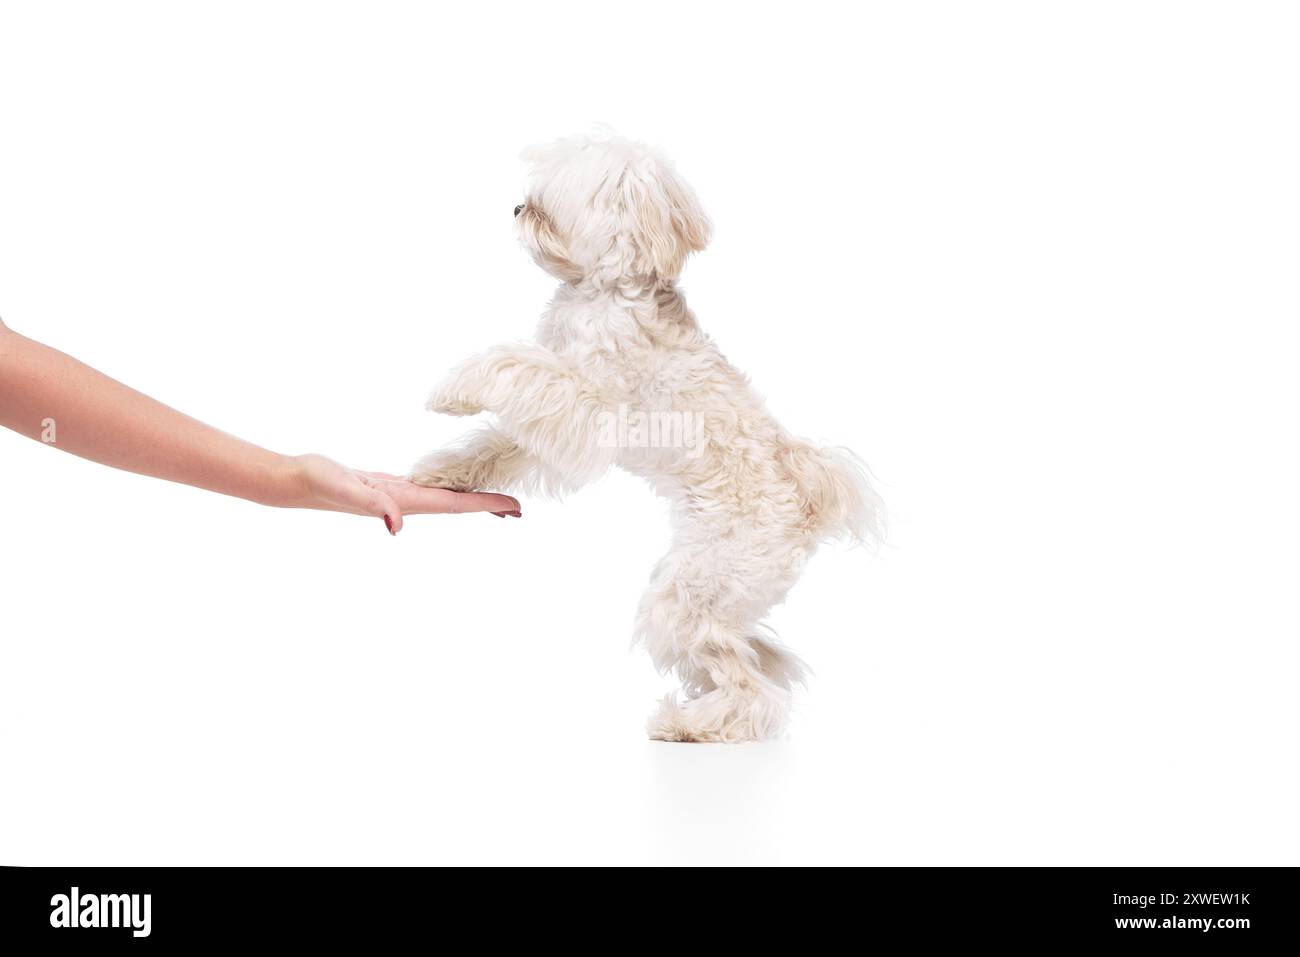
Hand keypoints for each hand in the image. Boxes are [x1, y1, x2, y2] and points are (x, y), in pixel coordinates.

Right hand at [285, 453, 520, 533]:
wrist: (293, 481)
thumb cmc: (318, 481)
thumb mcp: (347, 488)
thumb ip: (372, 505)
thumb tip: (397, 527)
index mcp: (404, 503)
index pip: (456, 505)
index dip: (486, 505)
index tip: (516, 507)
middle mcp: (405, 503)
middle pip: (457, 506)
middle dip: (488, 507)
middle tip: (520, 509)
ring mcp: (396, 497)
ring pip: (443, 499)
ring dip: (469, 501)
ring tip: (495, 502)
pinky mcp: (387, 487)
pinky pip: (426, 489)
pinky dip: (446, 490)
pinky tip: (450, 489)